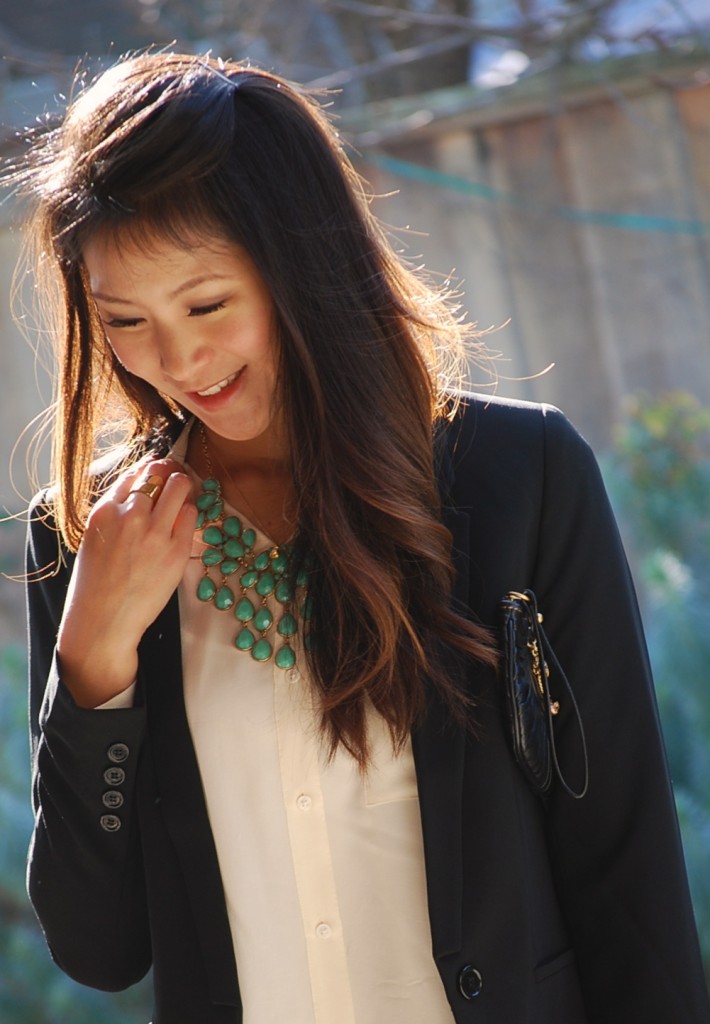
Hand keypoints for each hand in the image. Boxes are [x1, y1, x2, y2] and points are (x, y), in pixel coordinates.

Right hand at [57, 457, 195, 706]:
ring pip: (180, 487)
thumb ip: (116, 514)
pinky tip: (184, 524)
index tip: (159, 471)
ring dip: (183, 490)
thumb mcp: (95, 539)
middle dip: (169, 475)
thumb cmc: (96, 583)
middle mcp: (130, 515)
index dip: (150, 469)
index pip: (134, 473)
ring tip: (182, 500)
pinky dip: (190, 515)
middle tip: (175, 482)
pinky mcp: (176, 550)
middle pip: (159, 473)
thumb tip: (142, 493)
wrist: (103, 621)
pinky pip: (192, 516)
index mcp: (105, 511)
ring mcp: (155, 532)